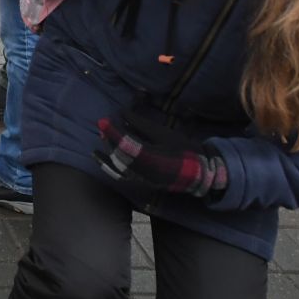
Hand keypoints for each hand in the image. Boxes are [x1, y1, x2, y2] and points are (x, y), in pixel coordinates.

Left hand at [93, 119, 227, 196]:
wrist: (198, 173)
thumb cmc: (183, 150)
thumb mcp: (164, 134)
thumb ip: (142, 125)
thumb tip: (123, 113)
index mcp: (154, 159)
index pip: (127, 144)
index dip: (113, 132)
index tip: (103, 120)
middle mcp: (146, 173)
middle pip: (120, 155)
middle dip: (109, 139)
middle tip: (102, 125)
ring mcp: (143, 181)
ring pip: (118, 167)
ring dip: (107, 151)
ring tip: (100, 138)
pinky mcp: (142, 184)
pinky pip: (120, 177)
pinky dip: (108, 167)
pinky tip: (99, 159)